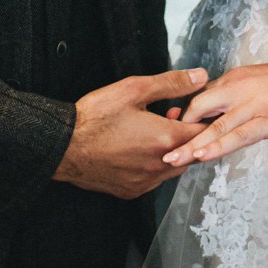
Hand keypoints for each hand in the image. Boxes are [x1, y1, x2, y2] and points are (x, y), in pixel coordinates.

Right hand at [51, 68, 208, 198]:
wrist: (63, 146)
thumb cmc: (95, 117)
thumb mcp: (134, 89)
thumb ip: (171, 83)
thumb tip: (200, 77)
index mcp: (165, 139)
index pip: (203, 132)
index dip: (202, 118)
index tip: (192, 109)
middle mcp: (160, 165)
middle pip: (192, 153)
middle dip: (187, 134)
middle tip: (170, 114)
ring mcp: (146, 182)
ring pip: (175, 168)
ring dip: (172, 150)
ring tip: (154, 130)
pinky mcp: (132, 191)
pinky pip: (155, 179)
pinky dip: (155, 165)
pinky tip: (139, 149)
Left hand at [162, 59, 267, 166]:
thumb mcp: (258, 85)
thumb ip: (236, 99)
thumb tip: (217, 118)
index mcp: (234, 79)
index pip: (199, 98)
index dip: (181, 117)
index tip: (167, 132)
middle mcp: (238, 88)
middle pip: (198, 109)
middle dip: (178, 131)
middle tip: (160, 149)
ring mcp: (253, 104)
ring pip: (214, 126)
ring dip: (191, 145)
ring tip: (172, 160)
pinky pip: (238, 136)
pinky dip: (218, 146)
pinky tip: (203, 156)